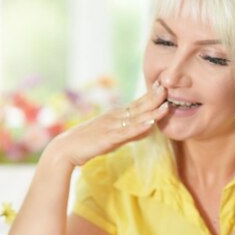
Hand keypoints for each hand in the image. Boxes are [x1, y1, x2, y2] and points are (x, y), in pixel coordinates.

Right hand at [48, 81, 168, 166]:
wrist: (66, 149)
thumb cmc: (89, 144)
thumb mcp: (113, 137)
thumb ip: (130, 133)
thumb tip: (148, 129)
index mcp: (115, 115)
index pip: (137, 103)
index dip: (151, 95)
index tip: (163, 85)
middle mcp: (114, 117)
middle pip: (138, 106)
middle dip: (154, 97)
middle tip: (168, 86)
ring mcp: (111, 126)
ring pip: (135, 118)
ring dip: (152, 111)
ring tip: (166, 104)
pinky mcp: (108, 138)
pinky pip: (126, 132)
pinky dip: (139, 127)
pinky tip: (150, 123)